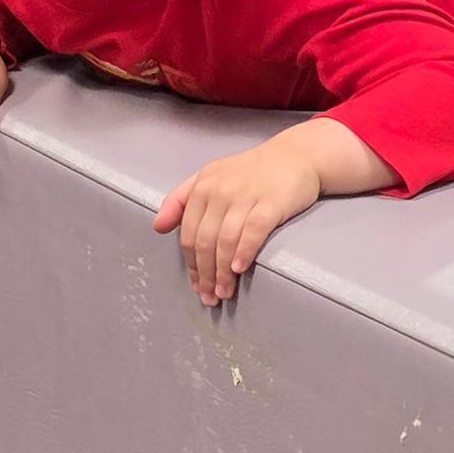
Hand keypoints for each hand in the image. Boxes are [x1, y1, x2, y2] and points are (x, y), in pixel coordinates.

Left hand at [153, 132, 322, 303]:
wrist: (296, 155)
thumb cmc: (252, 171)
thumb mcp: (211, 176)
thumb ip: (181, 199)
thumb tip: (157, 226)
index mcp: (202, 186)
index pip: (189, 233)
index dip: (191, 264)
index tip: (196, 285)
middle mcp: (220, 190)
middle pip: (205, 241)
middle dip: (204, 274)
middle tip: (209, 296)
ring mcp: (246, 196)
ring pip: (226, 241)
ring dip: (222, 272)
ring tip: (224, 292)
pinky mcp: (271, 202)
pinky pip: (253, 231)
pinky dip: (244, 252)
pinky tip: (238, 269)